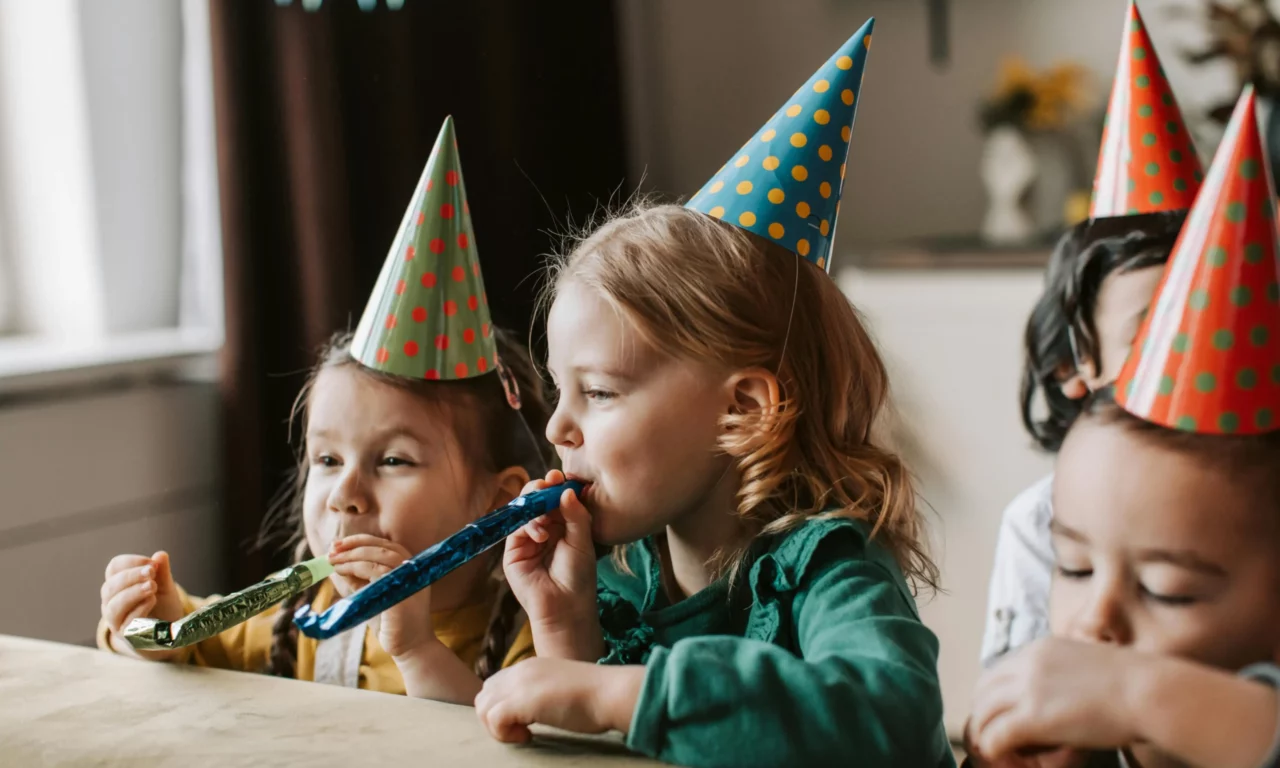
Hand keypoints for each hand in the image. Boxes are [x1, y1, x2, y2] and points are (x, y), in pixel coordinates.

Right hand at [100, 551, 184, 660]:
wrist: (167, 635)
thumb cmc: (162, 607)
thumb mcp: (165, 587)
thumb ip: (162, 572)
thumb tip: (160, 555)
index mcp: (119, 584)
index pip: (114, 568)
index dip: (131, 562)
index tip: (151, 563)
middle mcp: (112, 602)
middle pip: (110, 586)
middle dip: (131, 577)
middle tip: (151, 571)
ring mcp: (116, 620)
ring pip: (113, 606)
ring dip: (132, 593)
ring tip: (151, 586)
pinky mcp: (126, 636)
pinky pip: (125, 623)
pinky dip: (138, 609)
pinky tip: (152, 600)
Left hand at [328, 534, 432, 657]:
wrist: (409, 646)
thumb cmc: (390, 622)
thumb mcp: (372, 595)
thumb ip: (359, 580)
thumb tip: (336, 564)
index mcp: (408, 566)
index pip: (384, 545)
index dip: (360, 541)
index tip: (337, 544)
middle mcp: (412, 569)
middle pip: (381, 547)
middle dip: (353, 546)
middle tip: (331, 550)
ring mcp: (409, 579)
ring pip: (379, 556)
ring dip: (352, 556)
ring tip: (332, 560)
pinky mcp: (402, 591)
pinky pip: (377, 572)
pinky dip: (356, 568)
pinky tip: (342, 571)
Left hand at [474, 658, 643, 742]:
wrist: (609, 693)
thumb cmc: (595, 697)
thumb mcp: (560, 689)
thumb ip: (541, 694)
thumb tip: (529, 712)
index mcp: (531, 666)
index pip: (497, 685)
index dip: (504, 707)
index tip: (525, 723)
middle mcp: (521, 670)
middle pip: (484, 695)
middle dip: (495, 718)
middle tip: (520, 731)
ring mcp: (519, 684)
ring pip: (483, 707)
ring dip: (498, 727)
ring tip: (523, 734)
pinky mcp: (520, 701)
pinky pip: (493, 719)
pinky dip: (505, 734)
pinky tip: (528, 736)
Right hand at [503, 470, 601, 658]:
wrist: (564, 606)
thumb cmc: (578, 576)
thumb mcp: (582, 541)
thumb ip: (575, 514)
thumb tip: (567, 489)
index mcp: (564, 524)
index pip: (556, 498)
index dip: (556, 486)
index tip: (559, 477)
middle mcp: (545, 528)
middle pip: (538, 499)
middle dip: (542, 489)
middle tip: (549, 484)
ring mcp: (528, 538)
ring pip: (524, 509)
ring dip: (535, 506)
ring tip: (546, 517)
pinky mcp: (514, 549)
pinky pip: (516, 527)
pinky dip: (528, 525)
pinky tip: (541, 535)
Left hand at [969, 637, 1144, 760]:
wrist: (1149, 692)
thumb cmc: (1136, 685)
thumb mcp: (1089, 666)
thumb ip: (1066, 676)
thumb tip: (1060, 698)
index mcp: (1040, 649)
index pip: (999, 671)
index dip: (994, 697)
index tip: (999, 715)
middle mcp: (1028, 663)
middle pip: (983, 690)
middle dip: (982, 714)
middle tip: (988, 735)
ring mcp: (1028, 689)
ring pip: (983, 713)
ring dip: (984, 733)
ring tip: (994, 749)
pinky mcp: (1033, 717)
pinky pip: (996, 735)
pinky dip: (993, 748)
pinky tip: (1004, 756)